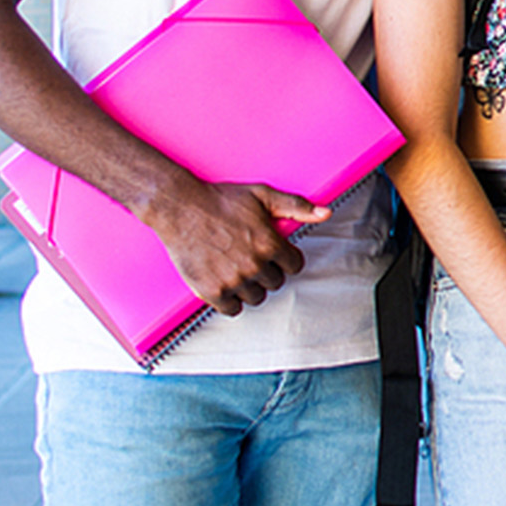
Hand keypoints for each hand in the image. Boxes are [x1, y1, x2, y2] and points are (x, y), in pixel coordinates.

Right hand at [143, 174, 322, 314]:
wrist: (180, 207)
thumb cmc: (221, 200)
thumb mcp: (263, 195)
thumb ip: (296, 206)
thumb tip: (326, 213)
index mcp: (269, 243)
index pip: (294, 265)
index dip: (285, 258)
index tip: (275, 253)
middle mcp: (253, 264)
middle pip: (275, 283)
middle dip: (268, 271)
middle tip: (252, 258)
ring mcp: (232, 280)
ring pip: (256, 298)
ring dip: (251, 287)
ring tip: (238, 269)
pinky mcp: (211, 291)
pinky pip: (232, 310)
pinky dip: (231, 301)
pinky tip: (226, 284)